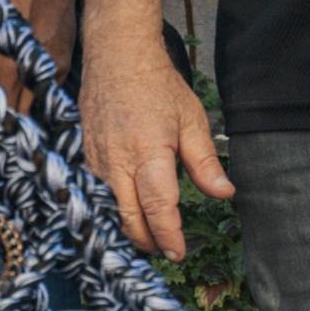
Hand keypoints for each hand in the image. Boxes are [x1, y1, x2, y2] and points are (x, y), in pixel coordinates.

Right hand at [78, 27, 230, 264]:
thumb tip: (224, 193)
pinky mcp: (85, 158)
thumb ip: (204, 163)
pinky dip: (111, 212)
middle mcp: (117, 162)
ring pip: (109, 211)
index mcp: (149, 153)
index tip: (179, 253)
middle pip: (129, 219)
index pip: (158, 208)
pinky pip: (95, 195)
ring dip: (129, 231)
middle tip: (168, 251)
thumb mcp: (191, 121)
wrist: (116, 58)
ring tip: (150, 239)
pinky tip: (126, 217)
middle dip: (148, 242)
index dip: (169, 236)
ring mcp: (96, 162)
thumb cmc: (157, 86)